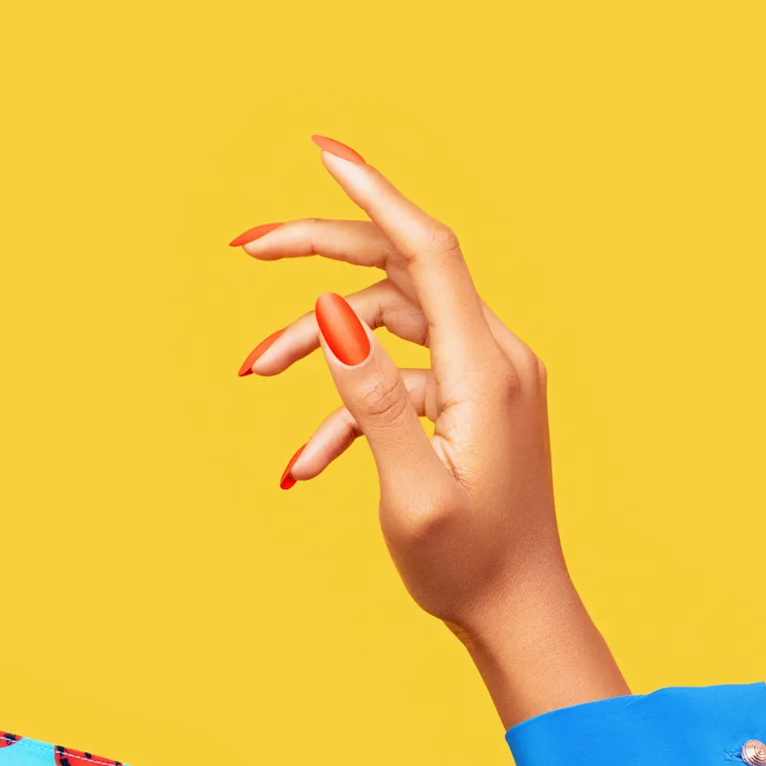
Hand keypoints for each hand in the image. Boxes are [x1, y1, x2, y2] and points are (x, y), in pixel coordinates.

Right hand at [232, 138, 625, 726]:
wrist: (519, 614)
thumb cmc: (466, 566)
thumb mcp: (408, 489)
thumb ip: (372, 397)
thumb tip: (332, 310)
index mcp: (482, 368)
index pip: (427, 248)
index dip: (373, 192)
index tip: (323, 152)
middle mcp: (492, 356)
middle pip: (399, 270)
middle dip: (320, 251)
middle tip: (246, 246)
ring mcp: (484, 378)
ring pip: (386, 323)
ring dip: (316, 343)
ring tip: (251, 372)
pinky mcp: (471, 403)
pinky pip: (398, 376)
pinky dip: (346, 404)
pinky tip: (303, 463)